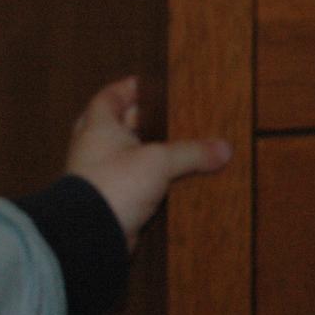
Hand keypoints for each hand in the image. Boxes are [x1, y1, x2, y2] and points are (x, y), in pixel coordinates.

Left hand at [67, 76, 231, 250]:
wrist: (91, 231)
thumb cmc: (114, 184)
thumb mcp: (158, 162)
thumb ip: (190, 152)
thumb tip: (223, 148)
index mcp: (98, 126)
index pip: (109, 96)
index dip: (127, 89)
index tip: (147, 84)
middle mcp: (94, 145)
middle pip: (116, 124)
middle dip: (138, 119)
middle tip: (165, 114)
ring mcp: (100, 172)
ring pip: (124, 153)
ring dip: (145, 150)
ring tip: (174, 145)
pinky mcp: (109, 197)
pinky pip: (130, 179)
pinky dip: (146, 176)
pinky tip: (168, 179)